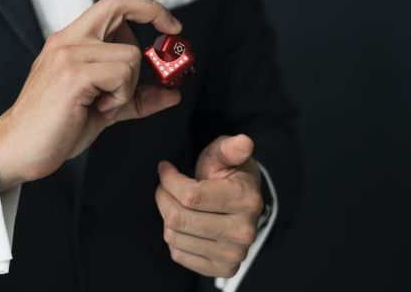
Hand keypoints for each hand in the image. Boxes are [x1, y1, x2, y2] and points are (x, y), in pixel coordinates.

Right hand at [0, 0, 183, 190]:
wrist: (19, 149)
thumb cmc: (53, 129)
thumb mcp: (104, 109)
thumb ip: (135, 97)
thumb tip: (170, 93)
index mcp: (70, 41)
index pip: (114, 4)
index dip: (147, 8)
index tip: (169, 25)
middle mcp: (68, 40)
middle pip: (119, 9)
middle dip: (149, 31)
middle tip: (149, 70)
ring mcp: (69, 55)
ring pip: (130, 54)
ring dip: (127, 86)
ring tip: (103, 104)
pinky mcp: (73, 75)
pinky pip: (122, 74)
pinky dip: (121, 96)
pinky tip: (98, 108)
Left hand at [155, 135, 263, 277]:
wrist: (244, 203)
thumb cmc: (229, 174)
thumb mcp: (226, 155)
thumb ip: (230, 148)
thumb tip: (243, 142)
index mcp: (247, 201)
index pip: (190, 196)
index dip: (168, 180)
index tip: (165, 168)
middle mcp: (244, 232)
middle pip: (178, 218)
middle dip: (163, 197)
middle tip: (166, 186)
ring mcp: (234, 254)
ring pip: (174, 237)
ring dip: (167, 216)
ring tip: (176, 203)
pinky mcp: (222, 268)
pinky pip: (179, 255)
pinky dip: (175, 238)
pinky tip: (185, 224)